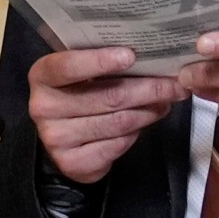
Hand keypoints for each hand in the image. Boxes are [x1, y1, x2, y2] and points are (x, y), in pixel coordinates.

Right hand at [28, 47, 188, 183]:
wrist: (62, 137)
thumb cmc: (79, 93)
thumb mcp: (83, 72)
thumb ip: (104, 62)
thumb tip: (152, 56)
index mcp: (43, 77)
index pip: (68, 66)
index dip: (100, 61)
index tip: (131, 55)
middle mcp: (43, 107)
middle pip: (107, 96)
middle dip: (149, 89)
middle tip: (175, 84)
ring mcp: (56, 138)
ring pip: (119, 122)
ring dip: (149, 111)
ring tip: (166, 101)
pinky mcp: (72, 162)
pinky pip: (117, 145)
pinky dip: (136, 133)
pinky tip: (144, 122)